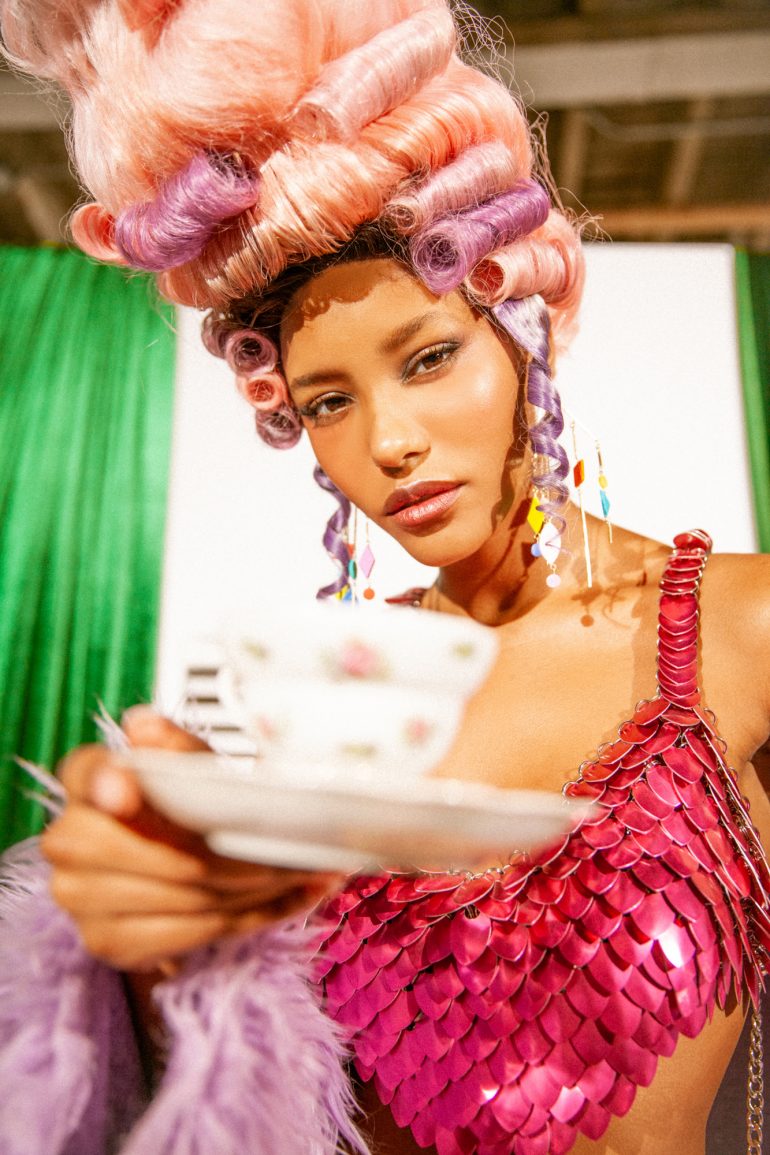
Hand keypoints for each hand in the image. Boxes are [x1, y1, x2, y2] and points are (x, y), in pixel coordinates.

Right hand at [41, 706, 342, 970]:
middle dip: (224, 857)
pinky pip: (184, 934)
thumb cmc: (184, 807)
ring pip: (179, 896)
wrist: (178, 871)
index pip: (86, 772)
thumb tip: (145, 725)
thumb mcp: (193, 767)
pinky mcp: (106, 940)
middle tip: (283, 856)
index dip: (106, 782)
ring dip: (248, 892)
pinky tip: (278, 903)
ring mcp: (78, 895)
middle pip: (151, 851)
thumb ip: (177, 746)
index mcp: (87, 781)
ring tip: (295, 875)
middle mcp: (68, 839)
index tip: (129, 791)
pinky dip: (241, 921)